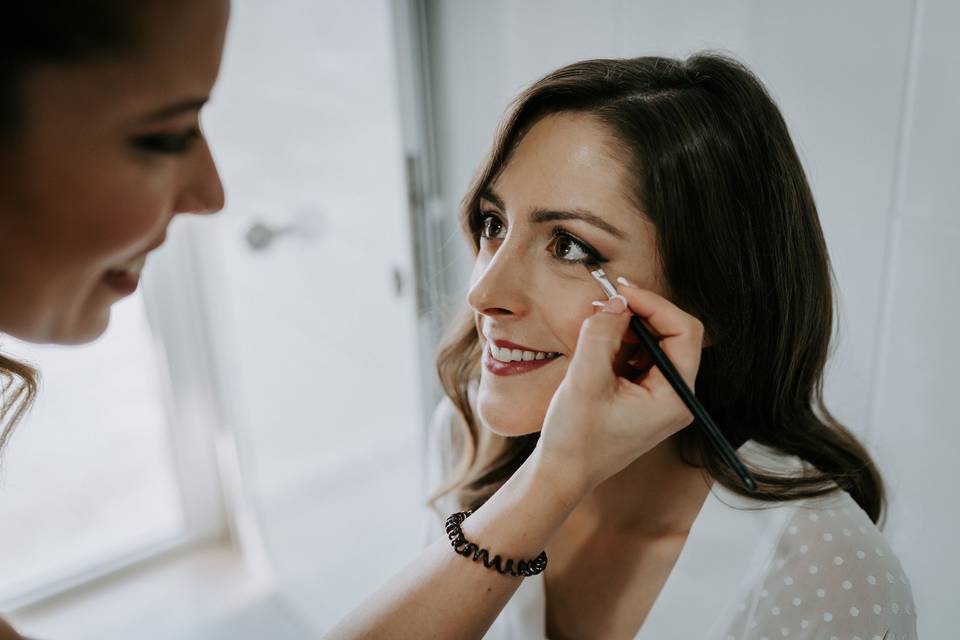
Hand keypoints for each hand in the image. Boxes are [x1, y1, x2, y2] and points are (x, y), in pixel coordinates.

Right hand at [535, 283, 704, 490]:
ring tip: (599, 320)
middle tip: (608, 299)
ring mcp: (662, 397)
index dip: (655, 305)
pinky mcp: (644, 396)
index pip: (684, 333)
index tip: (622, 292)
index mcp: (674, 398)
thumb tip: (616, 301)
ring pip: (657, 343)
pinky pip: (642, 357)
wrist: (562, 473)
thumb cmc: (575, 438)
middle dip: (641, 313)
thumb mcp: (584, 381)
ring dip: (630, 326)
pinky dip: (622, 342)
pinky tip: (599, 342)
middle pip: (674, 335)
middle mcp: (676, 397)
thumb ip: (601, 335)